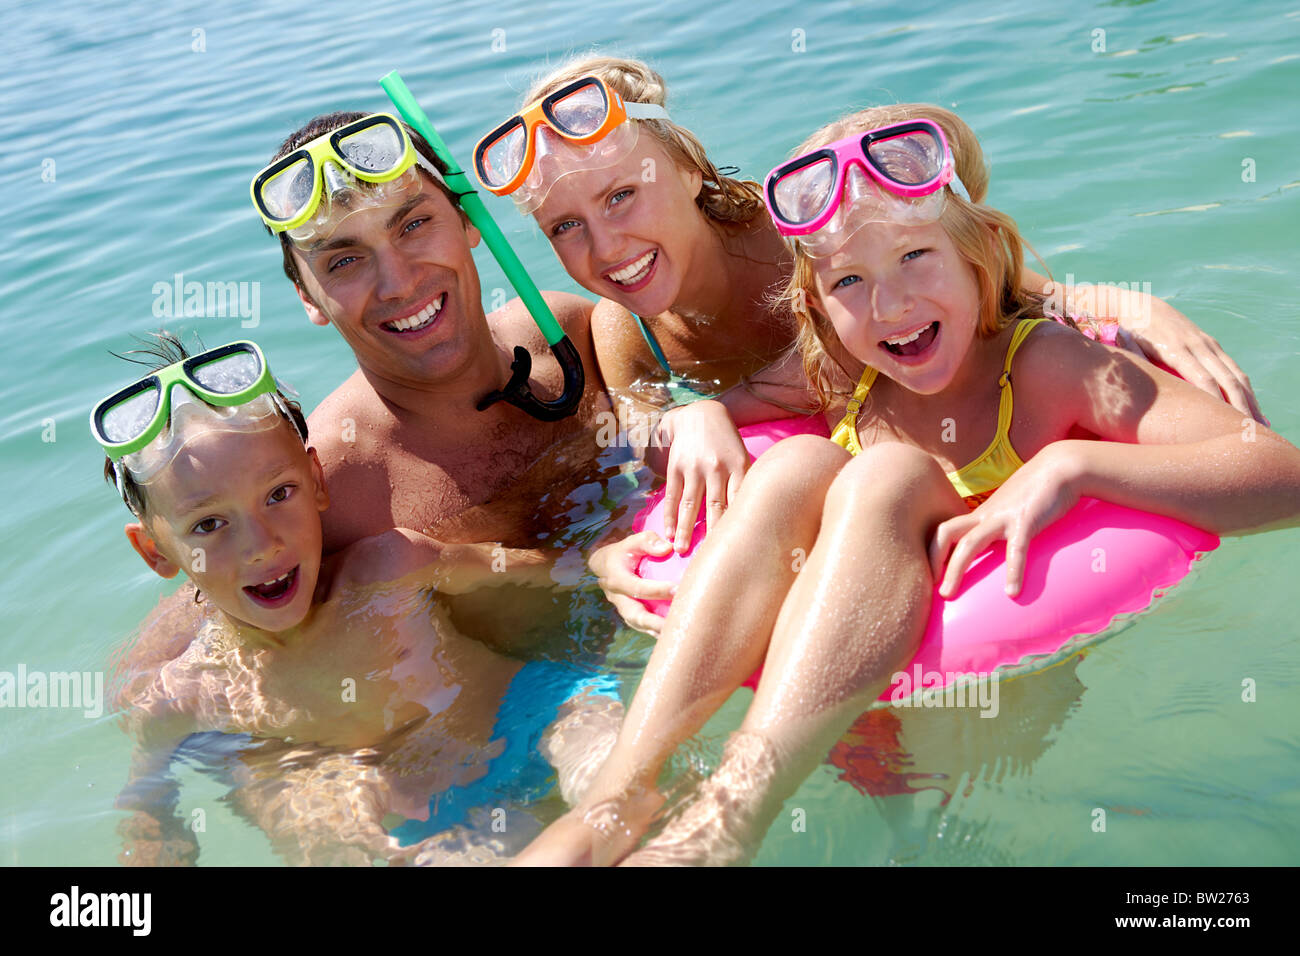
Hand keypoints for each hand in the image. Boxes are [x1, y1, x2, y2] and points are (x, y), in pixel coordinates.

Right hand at [589, 531, 674, 634]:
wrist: (606, 565)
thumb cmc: (625, 551)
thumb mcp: (634, 541)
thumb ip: (649, 542)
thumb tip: (668, 548)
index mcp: (617, 579)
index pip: (638, 588)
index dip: (657, 590)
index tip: (678, 590)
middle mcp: (617, 598)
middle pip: (634, 615)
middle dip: (654, 622)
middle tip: (675, 623)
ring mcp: (622, 609)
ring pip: (638, 624)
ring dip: (656, 631)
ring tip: (677, 633)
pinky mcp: (629, 615)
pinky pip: (642, 626)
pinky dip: (655, 631)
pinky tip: (674, 633)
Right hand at [655, 401, 748, 551]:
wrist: (701, 415)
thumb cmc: (728, 443)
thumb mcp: (743, 457)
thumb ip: (746, 484)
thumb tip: (753, 515)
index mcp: (739, 467)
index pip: (740, 501)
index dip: (739, 524)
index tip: (739, 547)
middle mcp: (717, 468)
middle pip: (716, 507)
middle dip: (713, 534)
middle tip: (711, 558)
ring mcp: (694, 467)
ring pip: (691, 504)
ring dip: (686, 529)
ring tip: (682, 550)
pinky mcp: (676, 467)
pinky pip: (673, 495)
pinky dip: (669, 515)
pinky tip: (669, 532)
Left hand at [929, 446, 1080, 597]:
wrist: (1061, 466)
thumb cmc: (1037, 491)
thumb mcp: (1011, 510)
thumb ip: (1000, 527)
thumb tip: (997, 551)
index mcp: (981, 515)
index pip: (945, 530)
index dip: (931, 551)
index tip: (929, 576)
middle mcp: (985, 515)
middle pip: (946, 533)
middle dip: (933, 559)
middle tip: (929, 587)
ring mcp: (1003, 517)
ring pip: (969, 542)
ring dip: (955, 569)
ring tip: (949, 594)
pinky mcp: (1026, 521)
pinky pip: (1016, 549)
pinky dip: (1013, 572)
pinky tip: (1012, 593)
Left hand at [1120, 303, 1266, 424]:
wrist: (1138, 306)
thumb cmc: (1128, 333)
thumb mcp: (1128, 346)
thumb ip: (1136, 361)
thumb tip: (1139, 383)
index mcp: (1177, 348)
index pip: (1202, 378)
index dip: (1214, 400)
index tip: (1222, 422)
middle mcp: (1198, 345)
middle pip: (1226, 379)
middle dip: (1239, 405)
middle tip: (1247, 430)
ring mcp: (1208, 344)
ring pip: (1236, 374)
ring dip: (1249, 399)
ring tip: (1257, 424)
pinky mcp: (1211, 345)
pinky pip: (1233, 369)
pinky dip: (1245, 389)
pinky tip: (1252, 406)